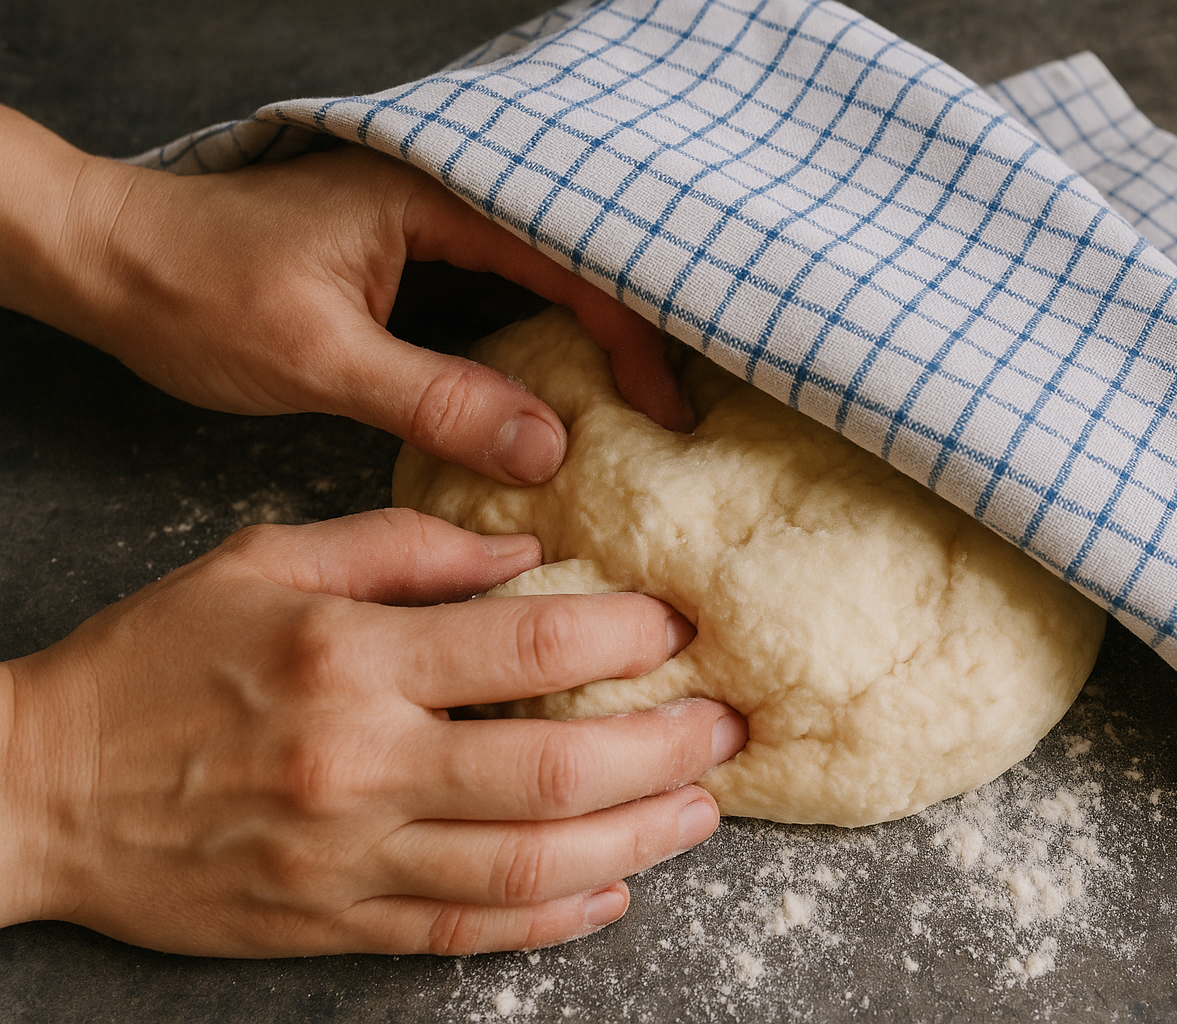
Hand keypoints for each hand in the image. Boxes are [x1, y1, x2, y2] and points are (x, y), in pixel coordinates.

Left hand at [0, 106, 694, 485]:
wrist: (106, 262)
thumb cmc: (194, 293)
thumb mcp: (319, 357)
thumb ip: (437, 399)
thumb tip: (551, 449)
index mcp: (431, 195)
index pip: (567, 259)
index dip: (629, 334)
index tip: (666, 407)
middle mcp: (439, 197)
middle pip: (570, 261)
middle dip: (628, 333)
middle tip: (672, 411)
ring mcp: (423, 225)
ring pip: (538, 278)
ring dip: (588, 338)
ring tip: (638, 406)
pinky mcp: (405, 259)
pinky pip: (498, 296)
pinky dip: (537, 343)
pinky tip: (558, 391)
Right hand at [0, 509, 744, 956]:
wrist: (39, 789)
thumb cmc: (155, 658)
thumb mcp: (265, 560)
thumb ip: (403, 546)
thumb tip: (525, 553)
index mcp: (348, 656)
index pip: (531, 646)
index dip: (628, 637)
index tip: (677, 628)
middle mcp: (361, 763)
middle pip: (556, 767)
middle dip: (665, 749)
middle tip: (727, 729)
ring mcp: (350, 857)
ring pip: (531, 865)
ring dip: (637, 841)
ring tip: (703, 812)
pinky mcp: (334, 923)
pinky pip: (467, 931)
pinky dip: (553, 919)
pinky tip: (613, 892)